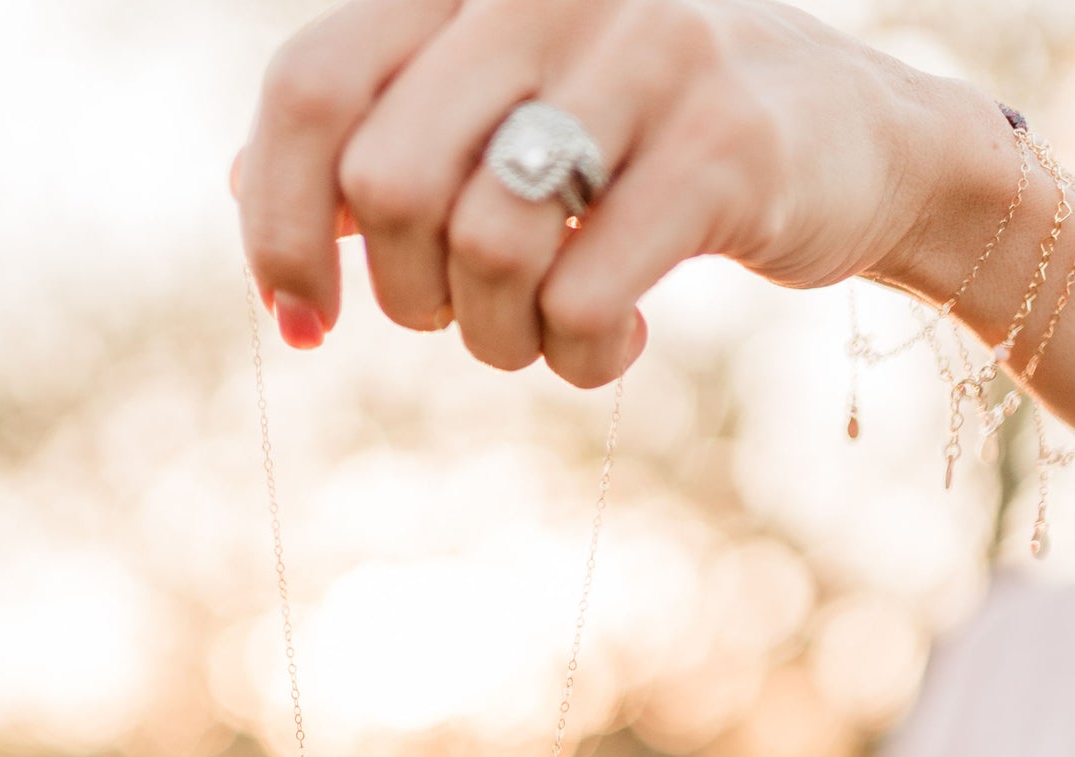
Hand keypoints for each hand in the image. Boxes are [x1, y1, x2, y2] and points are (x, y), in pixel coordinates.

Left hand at [236, 0, 1013, 388]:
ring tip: (544, 332)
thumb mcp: (507, 115)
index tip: (300, 322)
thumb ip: (385, 137)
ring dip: (496, 338)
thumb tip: (246, 188)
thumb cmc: (645, 140)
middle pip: (388, 181)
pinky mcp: (721, 146)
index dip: (276, 225)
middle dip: (405, 297)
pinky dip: (581, 359)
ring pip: (484, 246)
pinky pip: (582, 300)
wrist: (852, 141)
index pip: (310, 87)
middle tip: (458, 319)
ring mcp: (644, 54)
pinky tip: (618, 340)